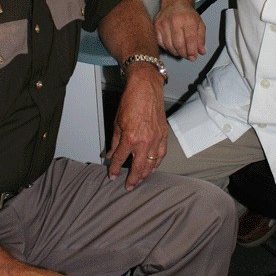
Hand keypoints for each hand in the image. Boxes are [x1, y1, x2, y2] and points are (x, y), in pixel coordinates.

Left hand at [106, 64, 167, 189]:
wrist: (146, 89)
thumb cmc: (131, 102)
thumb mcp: (117, 123)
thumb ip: (115, 142)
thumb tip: (112, 155)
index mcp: (130, 138)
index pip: (121, 160)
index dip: (115, 170)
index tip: (112, 176)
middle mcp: (144, 142)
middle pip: (139, 168)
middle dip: (133, 179)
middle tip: (128, 186)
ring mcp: (156, 139)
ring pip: (152, 164)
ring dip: (145, 174)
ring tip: (140, 180)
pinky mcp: (164, 135)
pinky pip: (161, 155)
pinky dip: (157, 164)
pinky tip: (153, 168)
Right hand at [154, 0, 205, 60]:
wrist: (174, 3)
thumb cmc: (187, 14)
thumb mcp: (199, 24)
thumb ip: (201, 38)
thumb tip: (201, 52)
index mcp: (188, 20)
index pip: (190, 40)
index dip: (192, 51)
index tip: (193, 57)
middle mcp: (175, 21)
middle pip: (179, 45)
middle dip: (184, 54)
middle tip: (187, 56)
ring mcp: (164, 24)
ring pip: (169, 46)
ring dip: (176, 52)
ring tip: (181, 51)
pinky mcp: (156, 26)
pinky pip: (161, 43)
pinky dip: (167, 47)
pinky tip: (172, 45)